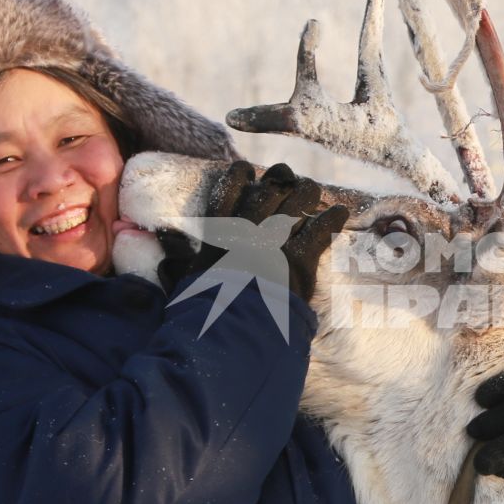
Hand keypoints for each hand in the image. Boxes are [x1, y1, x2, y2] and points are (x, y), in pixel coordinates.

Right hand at [155, 161, 347, 301]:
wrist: (234, 333)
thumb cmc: (206, 316)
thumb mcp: (185, 289)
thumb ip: (177, 271)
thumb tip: (163, 263)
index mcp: (219, 235)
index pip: (226, 191)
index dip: (238, 176)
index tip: (245, 170)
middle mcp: (248, 231)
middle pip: (268, 189)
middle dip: (279, 178)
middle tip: (287, 176)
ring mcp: (275, 241)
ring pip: (297, 200)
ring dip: (306, 192)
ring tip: (311, 190)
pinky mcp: (299, 258)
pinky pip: (321, 228)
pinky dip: (332, 219)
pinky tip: (340, 213)